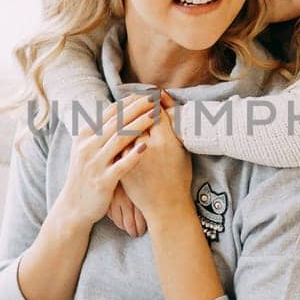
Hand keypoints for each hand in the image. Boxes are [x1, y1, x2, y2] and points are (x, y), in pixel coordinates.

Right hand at [55, 92, 156, 230]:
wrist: (74, 207)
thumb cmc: (86, 176)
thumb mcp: (85, 150)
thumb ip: (99, 132)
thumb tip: (115, 111)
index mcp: (85, 136)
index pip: (109, 113)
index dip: (129, 102)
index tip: (146, 94)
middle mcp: (88, 147)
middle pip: (116, 122)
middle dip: (137, 108)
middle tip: (155, 99)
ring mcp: (94, 164)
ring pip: (119, 139)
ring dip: (139, 125)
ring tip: (155, 115)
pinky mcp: (103, 181)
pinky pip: (120, 166)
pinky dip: (133, 155)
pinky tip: (146, 146)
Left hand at [117, 88, 191, 222]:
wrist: (165, 206)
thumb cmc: (178, 178)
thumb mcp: (182, 151)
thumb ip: (172, 129)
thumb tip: (164, 107)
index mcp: (165, 142)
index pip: (155, 111)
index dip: (155, 100)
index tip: (156, 93)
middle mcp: (147, 147)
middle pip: (137, 117)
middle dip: (140, 103)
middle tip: (145, 95)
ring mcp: (131, 157)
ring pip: (124, 128)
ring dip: (126, 115)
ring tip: (131, 107)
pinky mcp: (121, 165)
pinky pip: (117, 143)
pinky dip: (118, 132)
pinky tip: (120, 126)